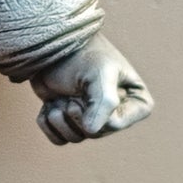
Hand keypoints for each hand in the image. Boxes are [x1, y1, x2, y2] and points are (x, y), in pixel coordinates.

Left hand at [31, 33, 152, 143]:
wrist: (51, 44)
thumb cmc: (82, 53)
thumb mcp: (100, 72)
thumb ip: (104, 101)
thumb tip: (92, 130)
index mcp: (134, 102)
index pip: (117, 124)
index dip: (98, 111)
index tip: (93, 90)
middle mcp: (114, 113)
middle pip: (94, 133)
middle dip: (76, 111)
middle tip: (72, 91)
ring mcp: (90, 118)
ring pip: (75, 137)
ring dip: (60, 116)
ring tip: (60, 95)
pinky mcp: (67, 120)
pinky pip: (58, 138)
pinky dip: (48, 122)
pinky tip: (49, 104)